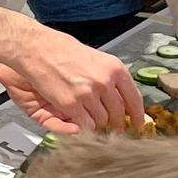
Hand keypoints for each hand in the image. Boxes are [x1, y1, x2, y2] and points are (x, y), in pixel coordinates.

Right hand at [0, 26, 144, 132]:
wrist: (38, 49)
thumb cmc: (62, 50)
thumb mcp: (96, 59)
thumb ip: (110, 78)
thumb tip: (120, 96)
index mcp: (114, 68)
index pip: (134, 97)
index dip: (138, 115)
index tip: (139, 124)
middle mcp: (104, 81)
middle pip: (119, 114)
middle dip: (117, 124)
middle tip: (114, 127)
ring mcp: (88, 94)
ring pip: (102, 121)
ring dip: (97, 122)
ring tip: (89, 115)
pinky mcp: (72, 104)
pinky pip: (85, 125)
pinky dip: (83, 126)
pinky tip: (79, 118)